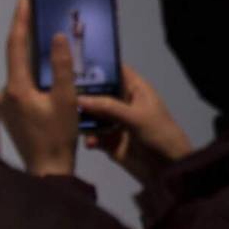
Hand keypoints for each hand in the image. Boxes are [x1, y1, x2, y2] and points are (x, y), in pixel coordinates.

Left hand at [0, 0, 78, 176]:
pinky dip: (31, 77)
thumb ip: (62, 67)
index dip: (20, 20)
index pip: (16, 45)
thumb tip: (57, 38)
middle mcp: (3, 93)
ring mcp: (3, 104)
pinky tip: (45, 75)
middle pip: (16, 58)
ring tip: (46, 41)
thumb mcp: (67, 99)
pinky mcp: (8, 113)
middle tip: (37, 13)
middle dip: (27, 36)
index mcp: (16, 88)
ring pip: (19, 73)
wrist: (47, 169)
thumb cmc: (59, 137)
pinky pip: (20, 87)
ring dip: (32, 60)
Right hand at [77, 63, 192, 187]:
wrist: (168, 168)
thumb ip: (107, 106)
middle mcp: (123, 103)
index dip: (99, 64)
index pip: (116, 71)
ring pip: (93, 114)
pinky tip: (89, 143)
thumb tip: (78, 99)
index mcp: (135, 90)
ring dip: (83, 118)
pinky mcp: (110, 141)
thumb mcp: (135, 116)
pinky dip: (89, 138)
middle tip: (60, 91)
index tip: (74, 61)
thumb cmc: (159, 134)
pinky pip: (94, 136)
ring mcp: (115, 123)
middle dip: (83, 93)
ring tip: (69, 119)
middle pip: (99, 92)